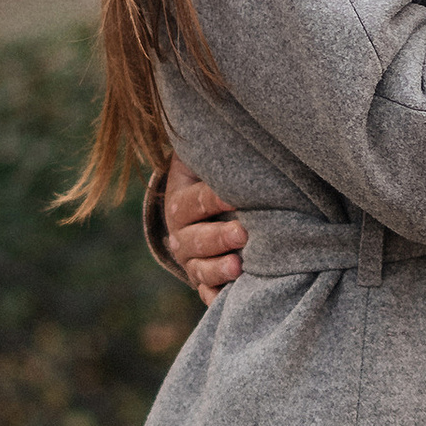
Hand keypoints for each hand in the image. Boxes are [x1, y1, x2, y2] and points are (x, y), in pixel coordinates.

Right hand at [165, 156, 246, 304]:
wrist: (203, 208)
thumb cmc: (216, 177)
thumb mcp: (206, 161)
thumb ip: (220, 151)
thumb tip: (245, 127)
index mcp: (181, 202)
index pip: (197, 200)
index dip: (216, 198)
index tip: (236, 197)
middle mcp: (181, 234)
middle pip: (196, 239)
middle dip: (219, 237)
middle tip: (243, 234)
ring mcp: (191, 261)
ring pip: (200, 269)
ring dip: (218, 269)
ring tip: (239, 268)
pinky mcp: (204, 281)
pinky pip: (208, 294)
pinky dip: (219, 297)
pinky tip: (233, 297)